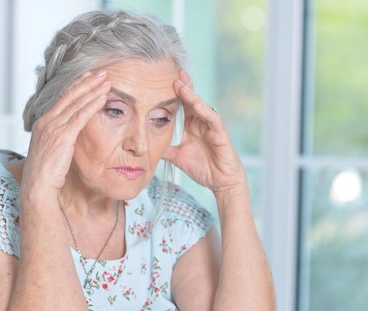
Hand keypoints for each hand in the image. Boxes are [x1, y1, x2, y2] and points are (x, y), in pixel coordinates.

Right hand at [22, 71, 110, 192]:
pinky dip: (92, 105)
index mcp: (44, 122)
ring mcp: (54, 127)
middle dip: (87, 81)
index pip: (62, 98)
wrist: (38, 185)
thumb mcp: (51, 150)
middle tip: (101, 72)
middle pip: (70, 95)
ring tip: (106, 80)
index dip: (77, 85)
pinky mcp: (62, 136)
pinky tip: (103, 97)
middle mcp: (47, 121)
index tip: (88, 76)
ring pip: (76, 103)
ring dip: (93, 90)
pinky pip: (80, 117)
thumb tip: (69, 135)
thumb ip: (60, 138)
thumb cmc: (45, 173)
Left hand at [163, 71, 246, 194]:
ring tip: (180, 84)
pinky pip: (213, 120)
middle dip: (183, 85)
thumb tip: (146, 144)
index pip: (182, 105)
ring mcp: (212, 127)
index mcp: (192, 126)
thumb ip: (165, 148)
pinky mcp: (221, 134)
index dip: (174, 93)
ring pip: (201, 106)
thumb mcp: (178, 157)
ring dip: (191, 95)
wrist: (221, 183)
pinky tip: (197, 104)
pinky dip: (204, 111)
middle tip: (173, 71)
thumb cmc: (204, 168)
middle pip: (192, 100)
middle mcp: (202, 123)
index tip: (161, 80)